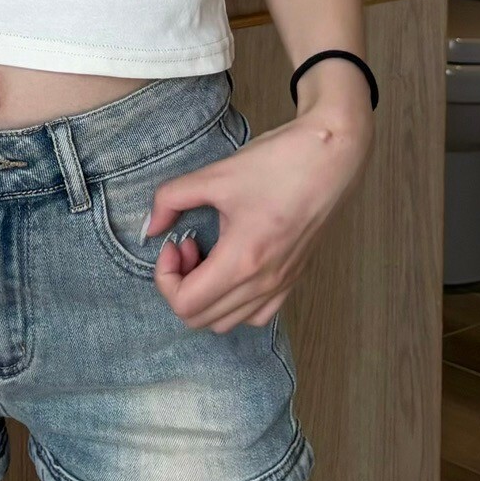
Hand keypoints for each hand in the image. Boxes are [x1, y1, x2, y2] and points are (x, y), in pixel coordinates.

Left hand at [139, 85, 373, 331]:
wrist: (329, 158)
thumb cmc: (276, 164)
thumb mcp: (214, 174)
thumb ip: (171, 199)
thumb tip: (150, 227)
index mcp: (243, 260)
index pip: (186, 305)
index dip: (165, 278)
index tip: (173, 243)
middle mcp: (264, 283)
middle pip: (202, 320)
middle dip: (181, 285)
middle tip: (187, 244)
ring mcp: (282, 286)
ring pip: (228, 322)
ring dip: (206, 295)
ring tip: (208, 253)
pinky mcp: (293, 280)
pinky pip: (255, 314)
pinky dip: (232, 301)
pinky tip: (230, 264)